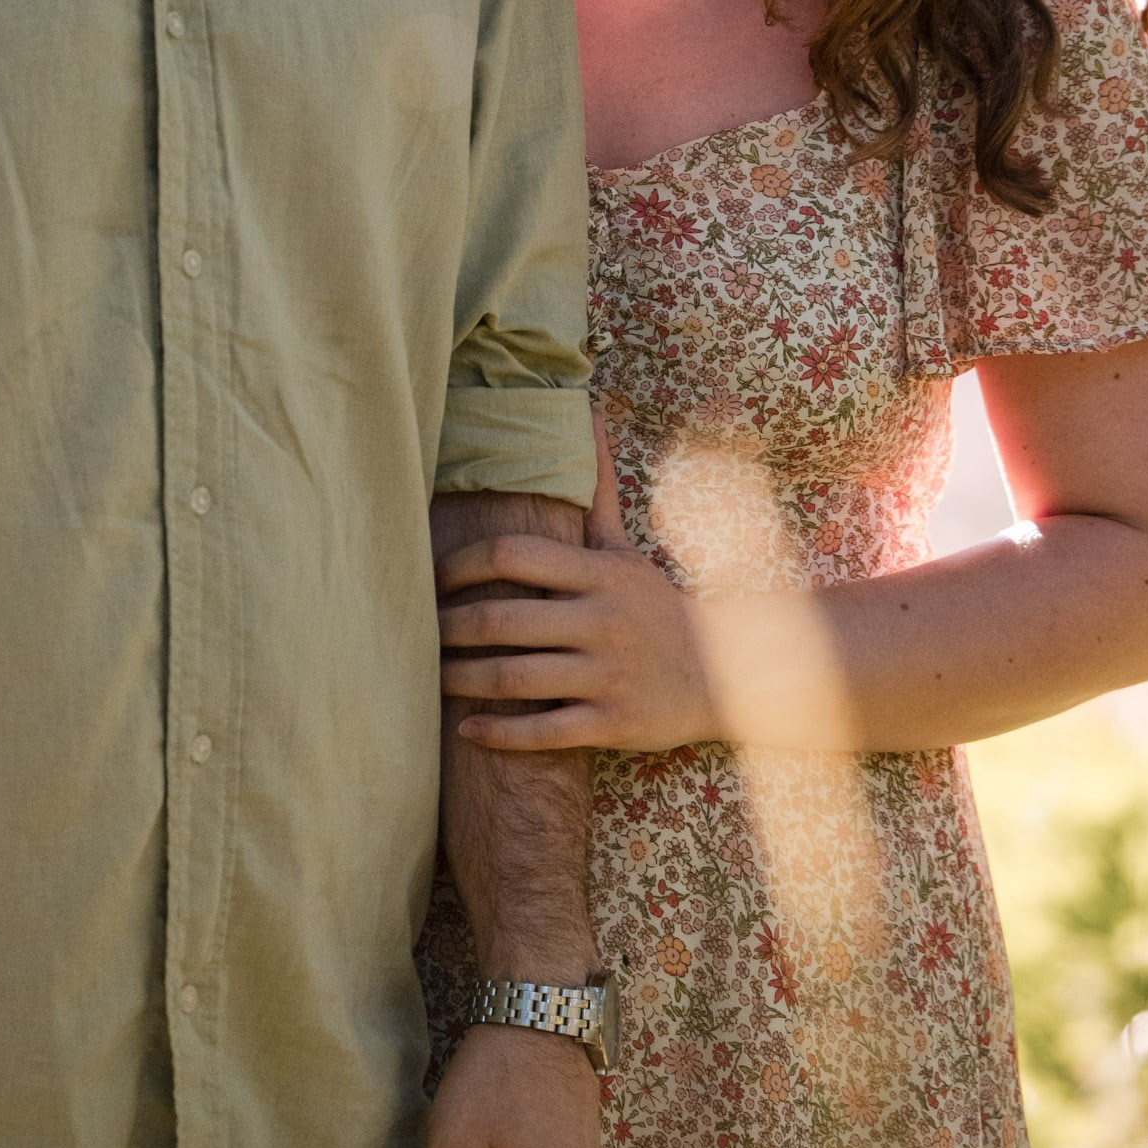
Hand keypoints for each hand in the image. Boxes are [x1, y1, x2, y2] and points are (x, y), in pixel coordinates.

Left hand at [438, 446, 718, 750]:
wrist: (728, 675)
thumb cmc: (657, 607)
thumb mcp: (625, 549)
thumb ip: (597, 488)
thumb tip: (588, 414)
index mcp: (599, 573)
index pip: (513, 554)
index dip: (462, 565)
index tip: (435, 578)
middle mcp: (600, 621)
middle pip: (503, 620)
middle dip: (449, 627)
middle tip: (419, 631)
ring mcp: (606, 675)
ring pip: (514, 679)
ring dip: (461, 680)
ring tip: (431, 676)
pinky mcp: (611, 723)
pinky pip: (542, 731)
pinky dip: (498, 733)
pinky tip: (466, 728)